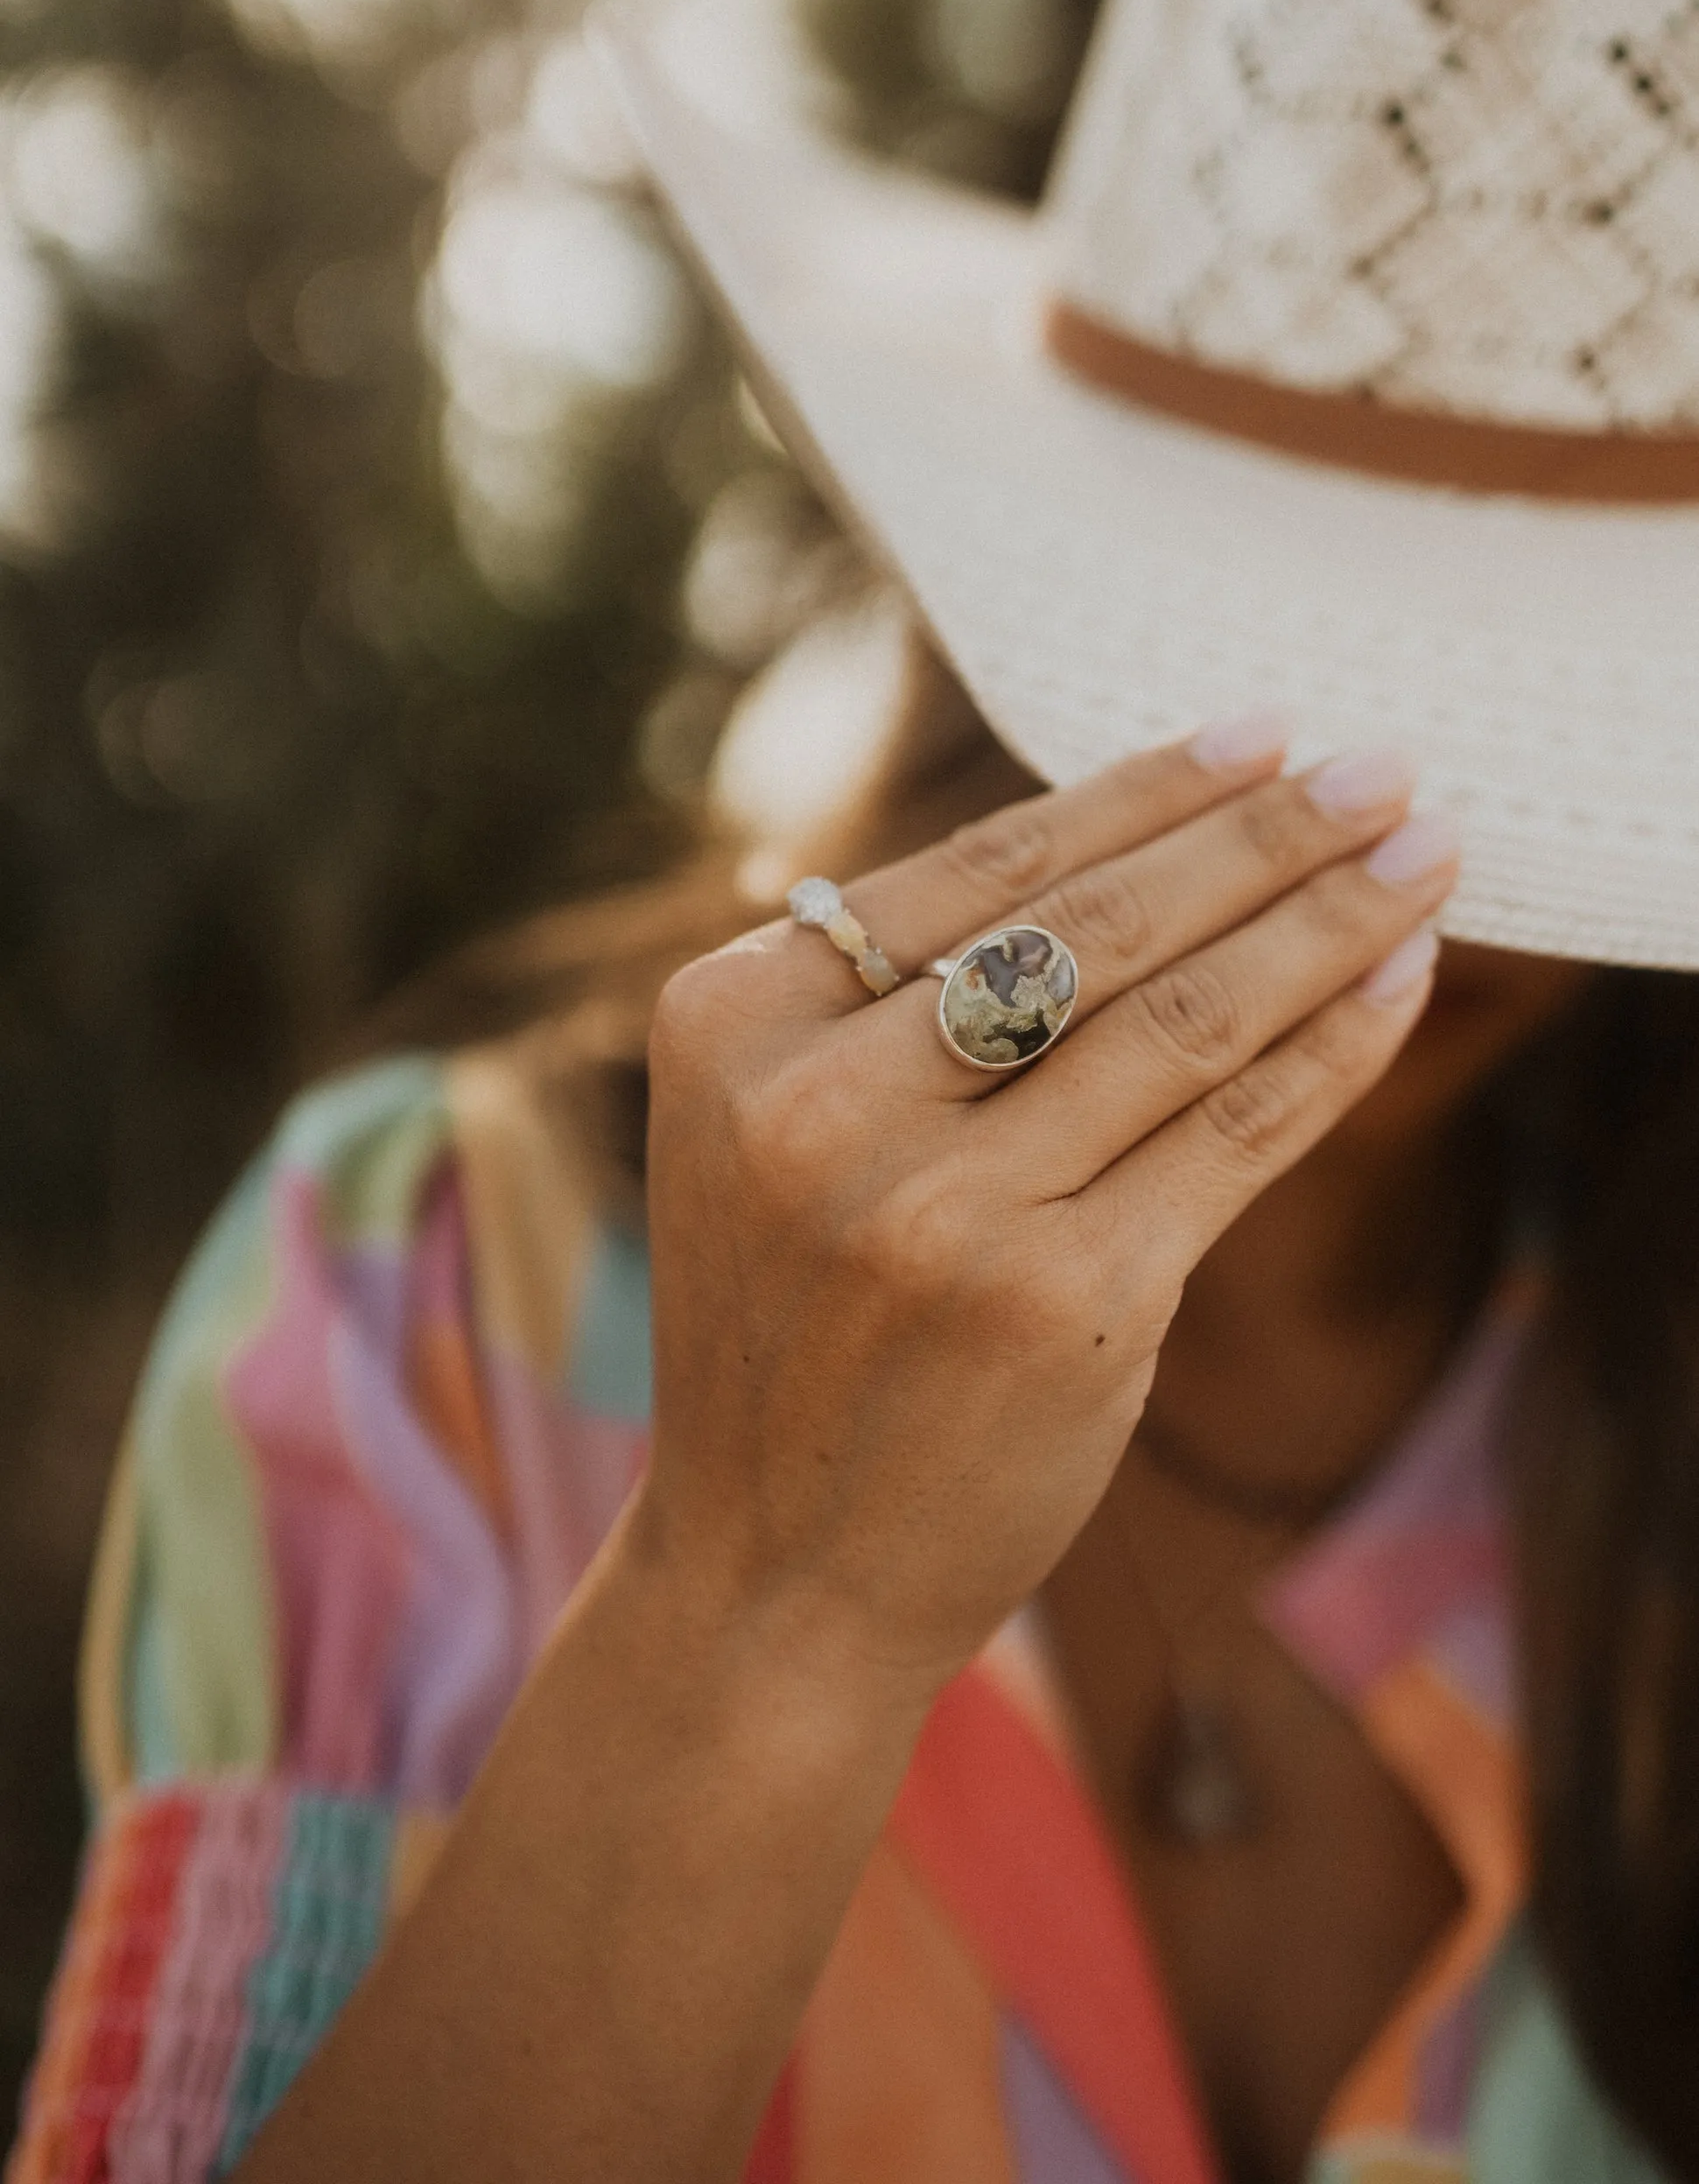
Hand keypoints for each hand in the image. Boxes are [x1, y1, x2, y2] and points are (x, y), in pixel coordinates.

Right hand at [637, 730, 1456, 1703]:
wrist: (772, 1564)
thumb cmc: (798, 1327)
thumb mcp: (777, 1130)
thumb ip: (897, 998)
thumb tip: (1133, 843)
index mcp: (733, 1020)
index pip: (979, 870)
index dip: (1139, 791)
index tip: (1260, 733)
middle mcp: (824, 1102)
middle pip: (1094, 927)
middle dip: (1263, 834)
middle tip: (1381, 770)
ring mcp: (942, 1209)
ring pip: (1183, 1018)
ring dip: (1326, 921)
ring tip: (1422, 857)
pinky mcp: (1062, 1304)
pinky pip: (1235, 1134)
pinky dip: (1333, 1049)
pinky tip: (1397, 983)